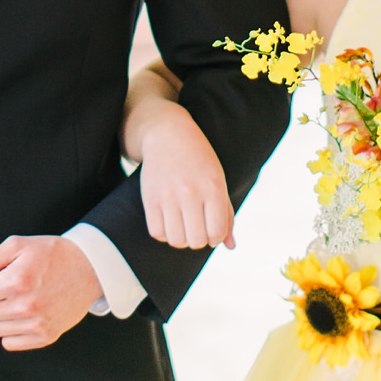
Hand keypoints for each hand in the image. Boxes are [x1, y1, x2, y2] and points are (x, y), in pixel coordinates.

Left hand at [0, 236, 101, 350]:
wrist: (89, 268)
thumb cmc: (52, 254)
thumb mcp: (15, 247)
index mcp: (16, 281)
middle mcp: (25, 306)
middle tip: (5, 288)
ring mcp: (36, 324)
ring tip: (15, 300)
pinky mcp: (46, 336)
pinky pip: (9, 343)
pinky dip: (11, 330)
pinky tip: (23, 314)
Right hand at [137, 107, 234, 249]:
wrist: (168, 135)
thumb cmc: (199, 161)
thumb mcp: (218, 181)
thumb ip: (226, 214)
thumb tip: (230, 246)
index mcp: (213, 188)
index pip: (216, 233)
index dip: (215, 237)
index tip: (211, 228)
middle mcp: (191, 192)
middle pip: (196, 241)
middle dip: (198, 240)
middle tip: (197, 226)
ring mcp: (168, 195)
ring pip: (175, 240)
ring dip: (181, 238)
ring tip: (183, 225)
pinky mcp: (150, 198)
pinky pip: (157, 232)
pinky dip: (164, 233)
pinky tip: (169, 221)